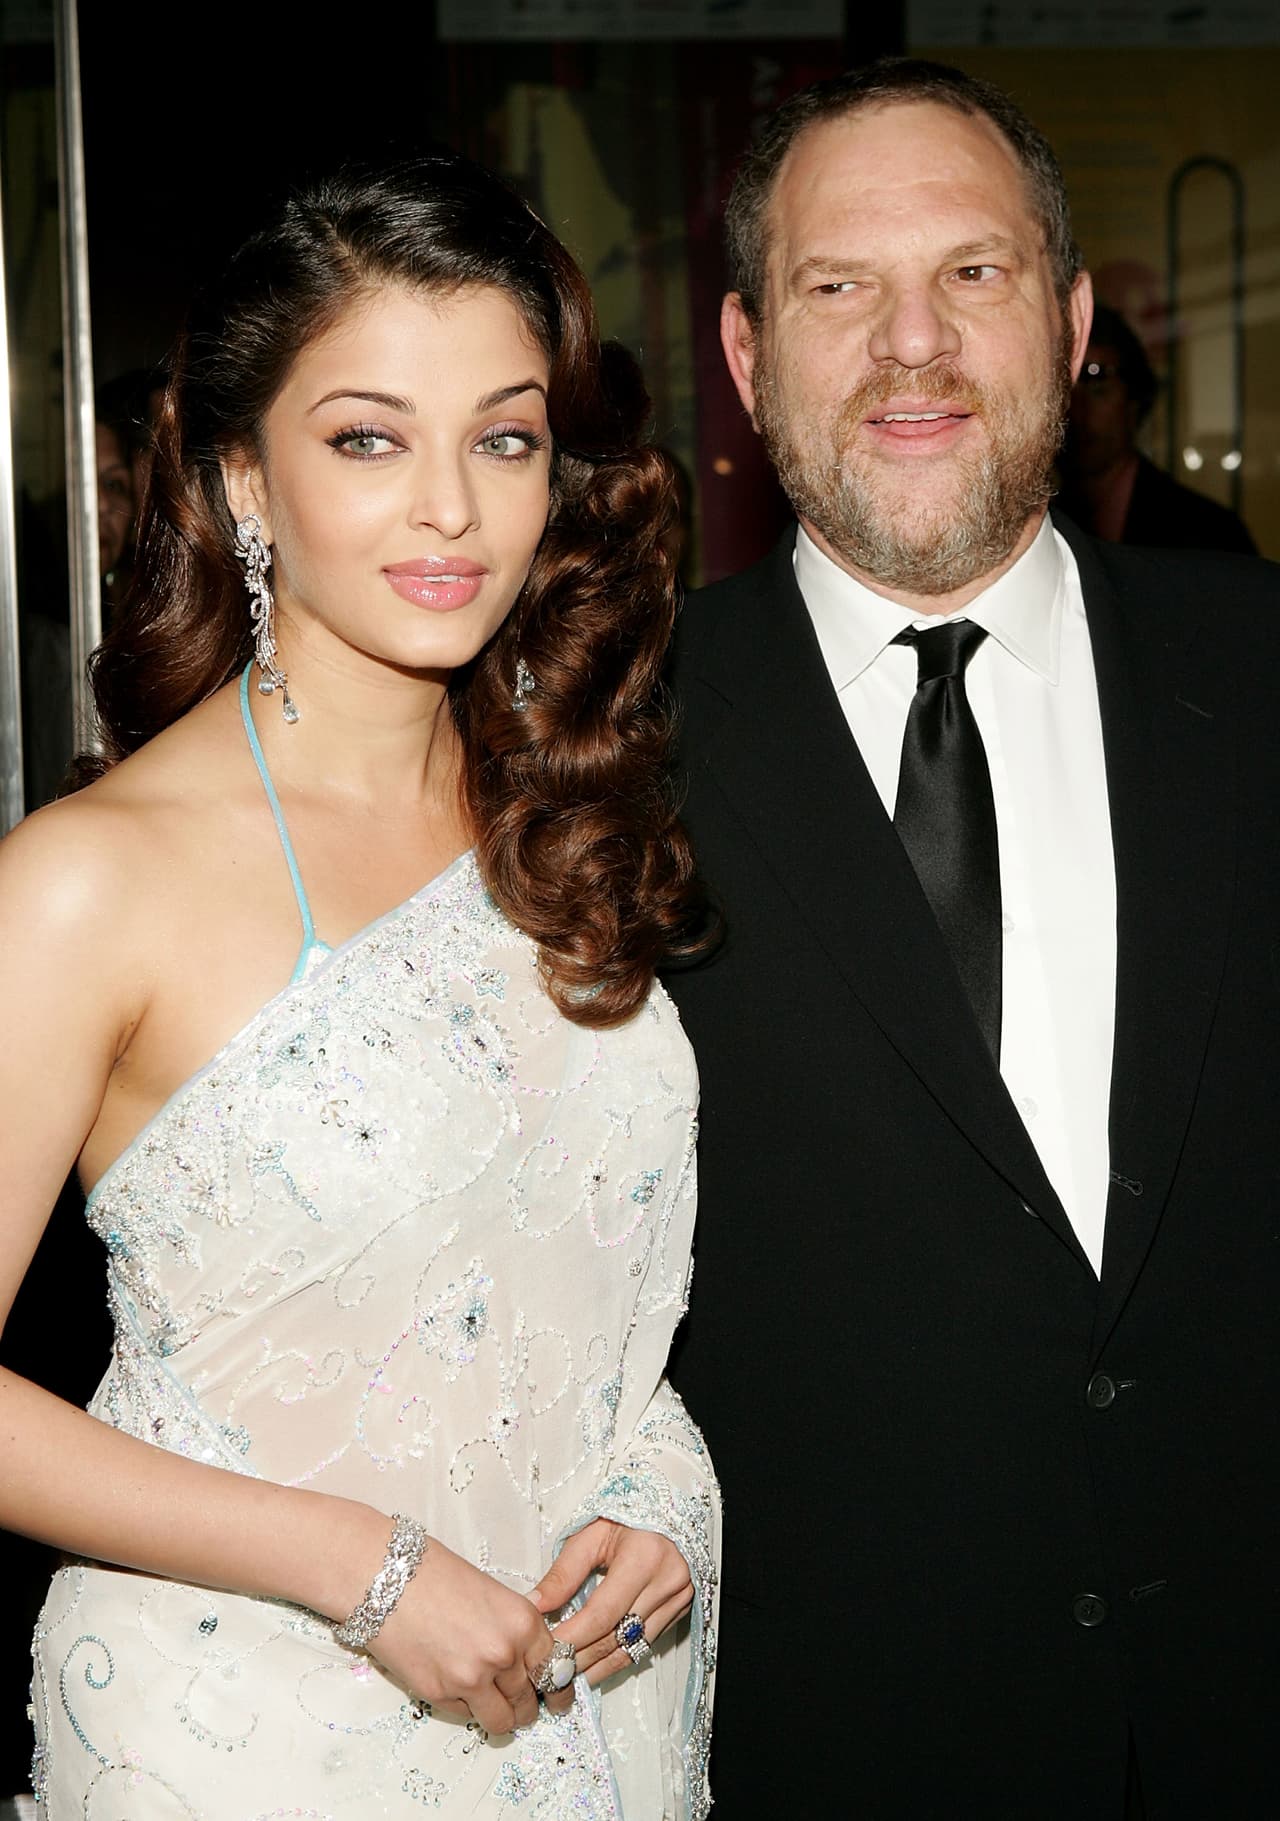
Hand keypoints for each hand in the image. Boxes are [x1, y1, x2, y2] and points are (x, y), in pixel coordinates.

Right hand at [369, 1533, 554, 1735]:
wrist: (387, 1577)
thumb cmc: (435, 1575)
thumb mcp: (494, 1594)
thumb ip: (515, 1628)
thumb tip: (530, 1658)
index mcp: (523, 1623)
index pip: (555, 1670)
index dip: (554, 1686)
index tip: (553, 1695)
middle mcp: (503, 1654)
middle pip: (528, 1700)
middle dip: (525, 1704)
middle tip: (519, 1701)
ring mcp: (472, 1679)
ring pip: (502, 1720)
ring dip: (501, 1715)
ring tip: (492, 1704)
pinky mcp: (440, 1695)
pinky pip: (466, 1715)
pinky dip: (466, 1707)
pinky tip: (457, 1685)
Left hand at [531, 1518, 692, 1688]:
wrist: (668, 1509)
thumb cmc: (626, 1517)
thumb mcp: (591, 1534)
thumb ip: (563, 1573)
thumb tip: (535, 1606)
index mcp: (644, 1557)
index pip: (602, 1614)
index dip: (572, 1638)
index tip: (546, 1652)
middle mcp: (667, 1581)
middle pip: (616, 1637)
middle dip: (580, 1658)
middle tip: (551, 1671)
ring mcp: (679, 1598)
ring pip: (632, 1648)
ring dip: (597, 1666)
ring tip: (568, 1675)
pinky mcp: (682, 1609)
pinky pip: (645, 1644)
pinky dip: (617, 1657)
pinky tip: (594, 1665)